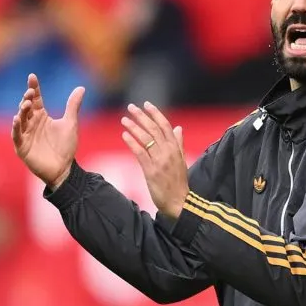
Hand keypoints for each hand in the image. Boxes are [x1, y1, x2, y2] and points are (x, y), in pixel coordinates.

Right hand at [11, 74, 84, 188]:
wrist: (64, 169)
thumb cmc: (66, 147)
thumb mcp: (70, 123)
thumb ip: (73, 106)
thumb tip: (81, 88)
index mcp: (41, 116)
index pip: (35, 99)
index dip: (33, 88)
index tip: (32, 76)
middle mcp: (31, 123)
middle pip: (26, 107)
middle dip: (27, 99)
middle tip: (30, 91)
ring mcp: (26, 134)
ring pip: (20, 119)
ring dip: (21, 111)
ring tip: (26, 104)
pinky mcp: (22, 146)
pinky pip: (17, 135)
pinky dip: (16, 127)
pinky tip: (17, 119)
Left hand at [121, 102, 188, 219]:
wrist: (179, 201)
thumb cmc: (178, 182)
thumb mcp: (181, 160)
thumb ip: (179, 143)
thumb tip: (178, 128)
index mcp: (176, 148)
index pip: (165, 126)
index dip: (156, 114)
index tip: (146, 104)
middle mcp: (168, 152)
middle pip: (154, 129)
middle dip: (142, 117)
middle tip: (131, 107)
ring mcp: (160, 161)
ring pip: (146, 139)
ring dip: (134, 127)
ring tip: (124, 119)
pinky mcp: (151, 171)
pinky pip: (140, 153)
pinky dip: (132, 143)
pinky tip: (124, 135)